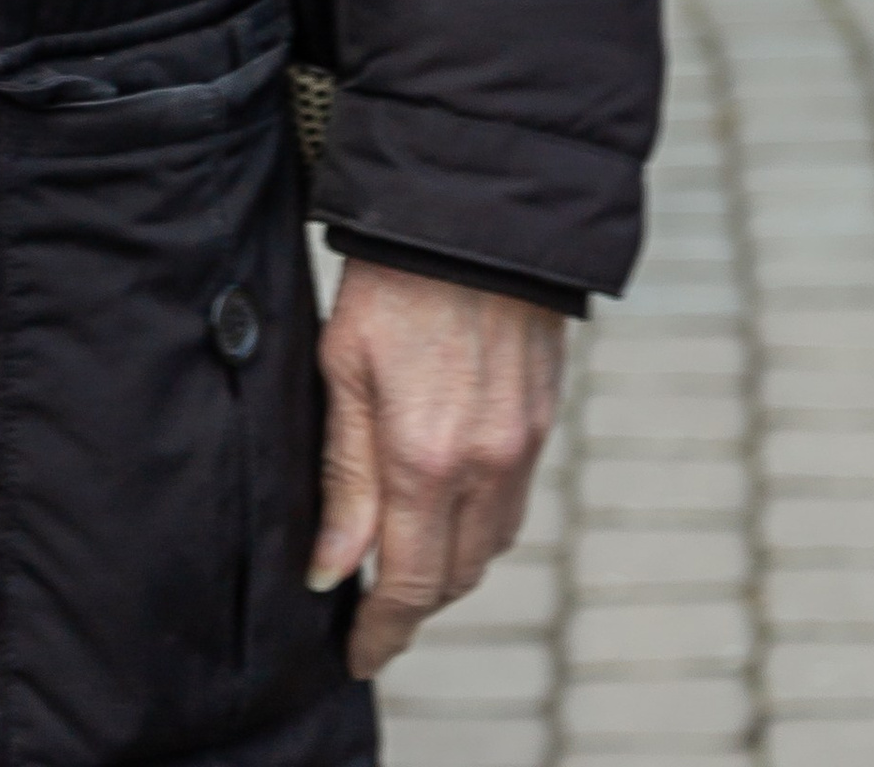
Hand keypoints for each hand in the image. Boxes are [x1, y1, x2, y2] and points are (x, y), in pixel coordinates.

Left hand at [311, 260, 565, 676]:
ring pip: (489, 548)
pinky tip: (446, 506)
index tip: (358, 657)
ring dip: (447, 567)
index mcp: (427, 460)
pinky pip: (513, 504)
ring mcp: (524, 448)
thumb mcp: (342, 370)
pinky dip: (478, 525)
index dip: (383, 632)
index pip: (409, 584)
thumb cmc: (391, 284)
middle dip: (412, 605)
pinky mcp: (542, 423)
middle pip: (453, 578)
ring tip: (401, 562)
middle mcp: (487, 468)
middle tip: (370, 612)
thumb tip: (331, 570)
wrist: (476, 215)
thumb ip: (345, 479)